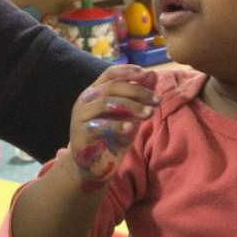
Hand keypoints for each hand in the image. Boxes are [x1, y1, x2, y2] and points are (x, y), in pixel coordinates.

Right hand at [68, 65, 158, 191]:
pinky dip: (116, 125)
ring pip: (106, 103)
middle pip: (112, 87)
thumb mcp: (130, 115)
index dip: (128, 71)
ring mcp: (80, 116)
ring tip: (149, 113)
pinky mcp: (80, 134)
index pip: (110, 74)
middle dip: (137, 92)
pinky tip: (131, 128)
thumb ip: (139, 96)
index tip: (147, 75)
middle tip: (157, 101)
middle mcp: (85, 100)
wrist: (95, 165)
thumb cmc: (112, 137)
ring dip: (131, 106)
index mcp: (95, 92)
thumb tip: (153, 75)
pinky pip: (99, 125)